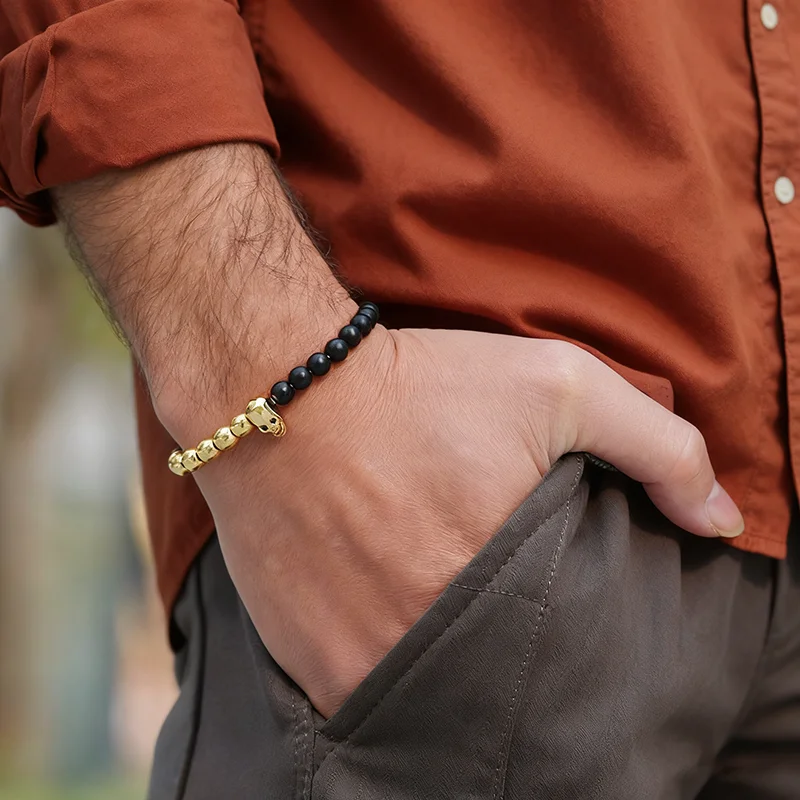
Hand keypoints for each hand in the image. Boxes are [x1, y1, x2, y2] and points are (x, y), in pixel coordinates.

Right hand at [192, 323, 743, 718]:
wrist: (276, 386)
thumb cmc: (420, 383)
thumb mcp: (558, 385)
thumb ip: (657, 447)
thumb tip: (718, 520)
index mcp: (494, 587)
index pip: (564, 659)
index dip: (564, 636)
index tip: (548, 605)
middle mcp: (420, 643)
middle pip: (493, 685)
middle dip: (502, 652)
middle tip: (487, 601)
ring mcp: (353, 661)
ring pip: (427, 698)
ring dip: (441, 664)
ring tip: (431, 602)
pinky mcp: (302, 660)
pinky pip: (364, 691)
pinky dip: (385, 663)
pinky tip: (382, 608)